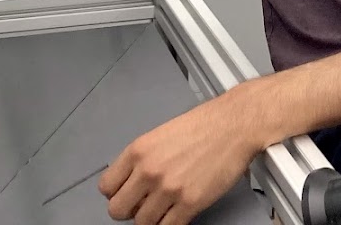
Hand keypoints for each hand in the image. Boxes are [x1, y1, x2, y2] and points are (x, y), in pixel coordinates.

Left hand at [99, 94, 262, 224]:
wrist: (234, 125)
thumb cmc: (204, 125)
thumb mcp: (161, 134)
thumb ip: (143, 158)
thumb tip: (132, 181)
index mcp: (138, 150)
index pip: (107, 186)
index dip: (116, 193)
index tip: (126, 194)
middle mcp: (149, 171)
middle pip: (118, 210)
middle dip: (129, 210)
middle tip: (142, 205)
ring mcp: (168, 189)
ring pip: (142, 223)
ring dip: (152, 218)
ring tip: (164, 207)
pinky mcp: (189, 203)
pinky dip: (170, 224)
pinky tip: (177, 213)